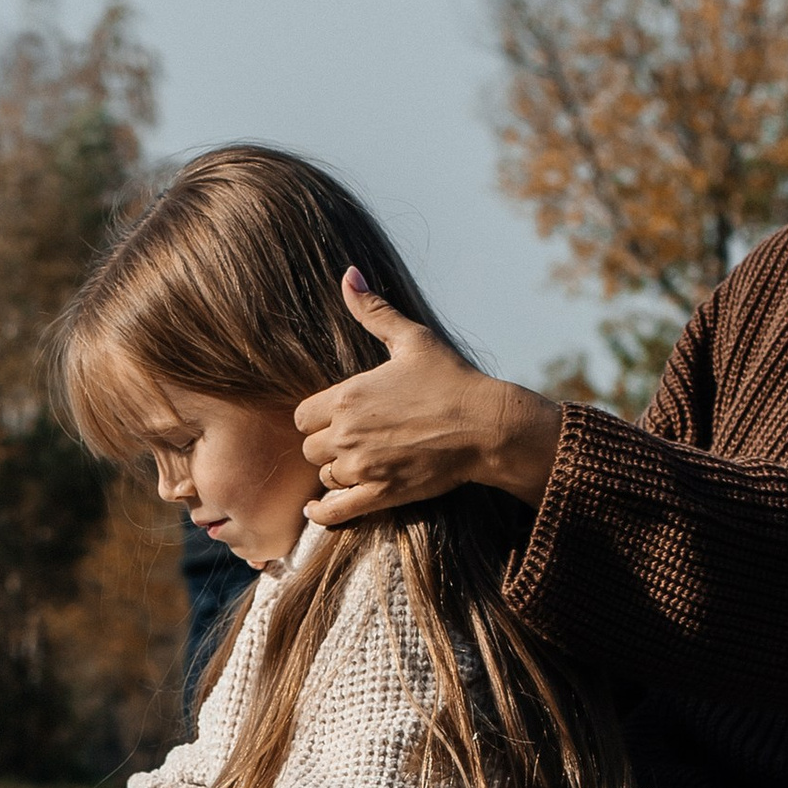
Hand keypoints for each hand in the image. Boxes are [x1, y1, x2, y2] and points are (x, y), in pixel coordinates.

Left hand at [296, 267, 564, 520]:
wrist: (487, 426)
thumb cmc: (451, 379)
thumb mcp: (411, 339)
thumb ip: (373, 310)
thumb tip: (348, 275)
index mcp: (346, 396)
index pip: (301, 416)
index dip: (316, 417)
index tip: (334, 417)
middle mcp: (346, 434)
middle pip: (309, 448)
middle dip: (325, 444)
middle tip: (349, 440)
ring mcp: (362, 467)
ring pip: (324, 477)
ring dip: (335, 472)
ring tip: (357, 463)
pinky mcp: (380, 495)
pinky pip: (333, 512)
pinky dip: (322, 512)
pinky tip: (317, 508)